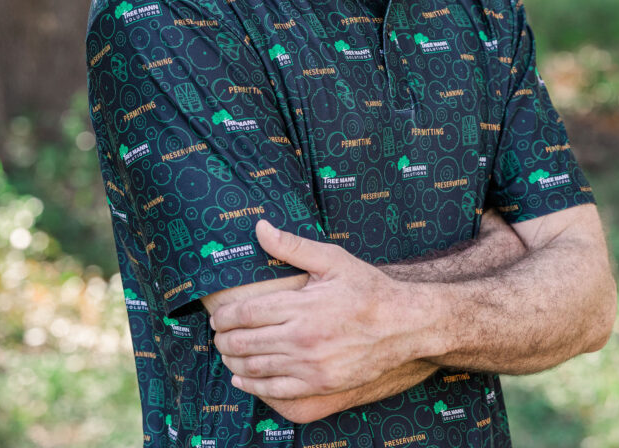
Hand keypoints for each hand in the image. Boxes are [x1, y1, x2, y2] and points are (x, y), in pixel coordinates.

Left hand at [210, 220, 412, 400]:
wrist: (403, 325)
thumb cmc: (367, 288)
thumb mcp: (333, 259)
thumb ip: (293, 246)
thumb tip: (260, 227)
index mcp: (302, 306)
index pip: (247, 313)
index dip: (225, 316)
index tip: (216, 315)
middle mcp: (302, 339)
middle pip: (246, 342)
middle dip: (224, 339)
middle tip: (216, 334)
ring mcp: (310, 366)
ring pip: (257, 368)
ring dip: (234, 361)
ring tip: (225, 352)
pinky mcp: (320, 385)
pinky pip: (276, 391)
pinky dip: (253, 385)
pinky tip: (243, 377)